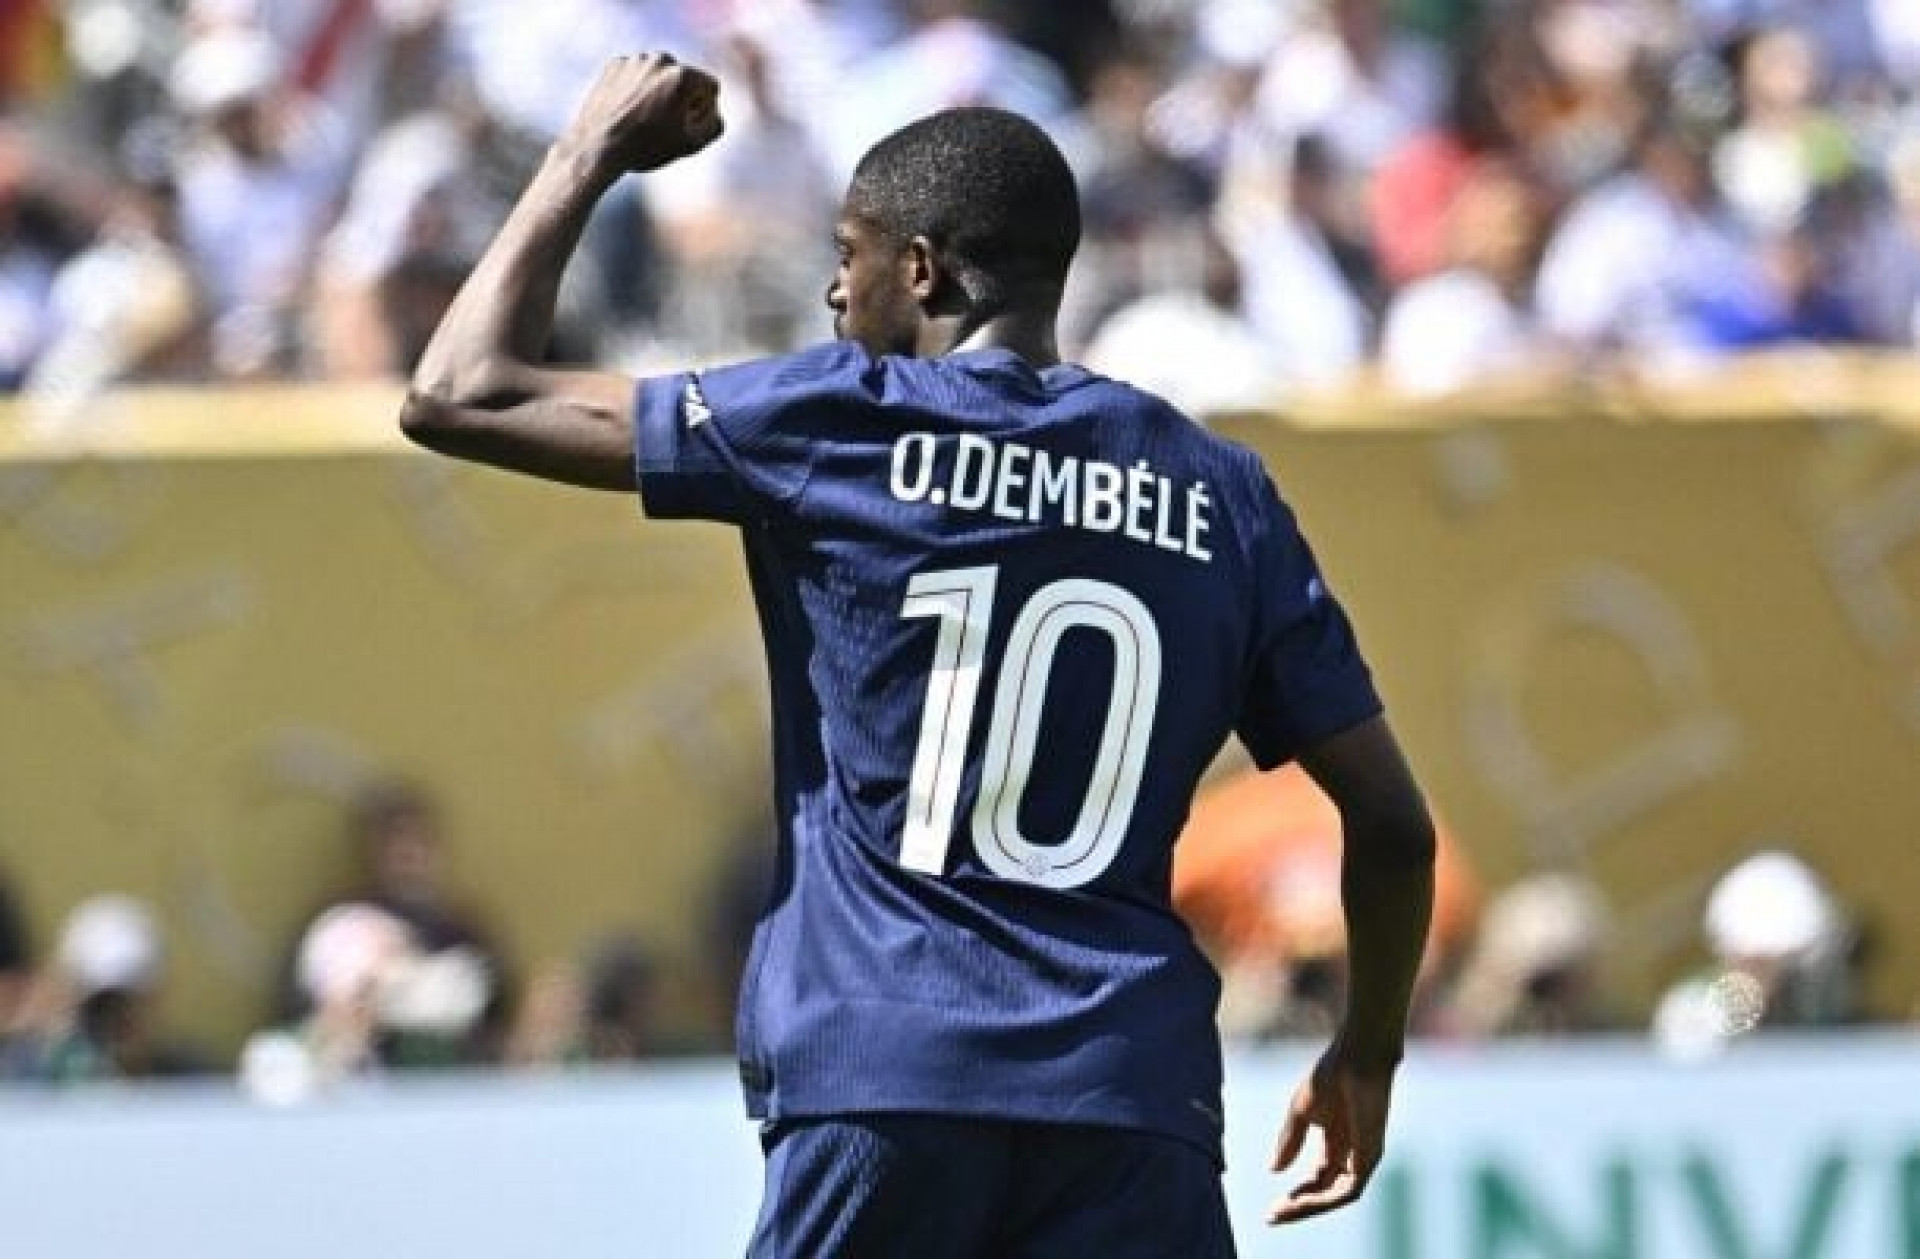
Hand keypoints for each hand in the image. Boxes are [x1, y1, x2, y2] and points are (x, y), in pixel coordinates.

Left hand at [562, 53, 723, 173]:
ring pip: (659, 75)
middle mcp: (660, 59)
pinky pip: (637, 75)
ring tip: (643, 119)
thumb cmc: (645, 147)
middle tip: (663, 124)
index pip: (710, 87)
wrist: (597, 147)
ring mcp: (635, 60)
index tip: (684, 126)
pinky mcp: (615, 65)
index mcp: (683, 75)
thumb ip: (715, 124)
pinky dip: (636, 90)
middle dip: (680, 98)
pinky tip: (627, 111)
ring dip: (658, 93)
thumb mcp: (691, 144)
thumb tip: (714, 110)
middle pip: (685, 78)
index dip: (703, 110)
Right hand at [1267, 1043, 1396, 1225]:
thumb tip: (1273, 1171)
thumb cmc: (1331, 1075)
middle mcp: (1351, 1153)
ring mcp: (1362, 1156)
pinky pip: (1347, 1190)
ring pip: (1336, 1196)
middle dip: (1298, 1206)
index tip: (1271, 1207)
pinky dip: (1324, 1199)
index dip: (1295, 1194)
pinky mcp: (1370, 1156)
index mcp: (1336, 1142)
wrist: (1355, 1058)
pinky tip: (1301, 1200)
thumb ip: (1289, 1141)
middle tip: (1272, 1216)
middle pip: (1325, 1191)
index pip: (1317, 1179)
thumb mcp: (1300, 1113)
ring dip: (1309, 1207)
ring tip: (1283, 1210)